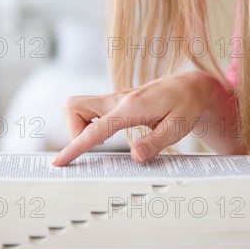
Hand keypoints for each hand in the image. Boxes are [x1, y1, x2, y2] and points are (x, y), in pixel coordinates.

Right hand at [52, 70, 220, 165]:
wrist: (190, 86)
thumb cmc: (186, 105)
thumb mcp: (178, 128)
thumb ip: (155, 143)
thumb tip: (135, 158)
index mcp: (130, 108)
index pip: (94, 129)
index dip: (74, 147)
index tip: (59, 162)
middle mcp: (117, 99)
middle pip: (73, 107)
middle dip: (73, 131)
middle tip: (93, 147)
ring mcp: (114, 98)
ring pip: (78, 106)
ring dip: (79, 126)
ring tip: (103, 141)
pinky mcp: (115, 101)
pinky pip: (89, 109)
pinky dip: (88, 123)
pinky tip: (108, 133)